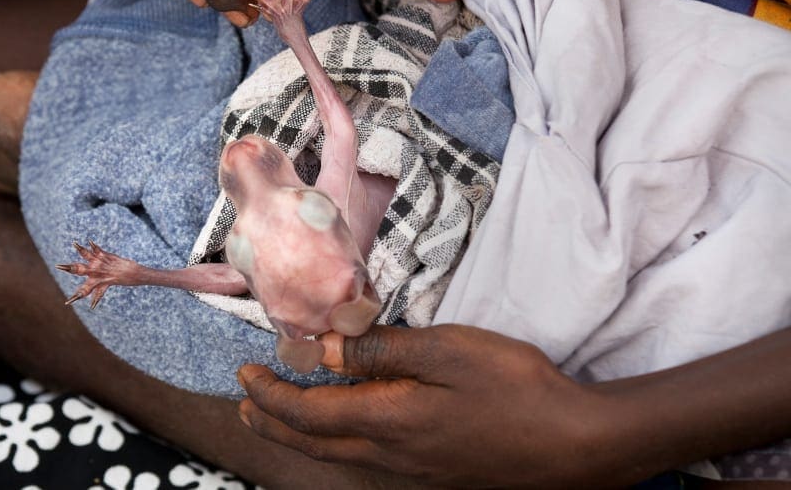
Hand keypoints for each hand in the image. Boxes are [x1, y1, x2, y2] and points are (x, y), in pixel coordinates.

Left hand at [237, 325, 612, 486]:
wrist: (575, 444)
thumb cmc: (513, 387)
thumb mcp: (445, 351)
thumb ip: (380, 350)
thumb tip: (321, 348)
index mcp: (387, 420)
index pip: (308, 413)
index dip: (271, 395)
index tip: (246, 372)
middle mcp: (391, 454)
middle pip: (314, 444)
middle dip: (272, 423)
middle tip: (246, 402)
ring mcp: (415, 469)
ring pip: (338, 456)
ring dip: (300, 435)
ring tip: (279, 418)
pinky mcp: (436, 473)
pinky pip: (367, 459)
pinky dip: (335, 442)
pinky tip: (346, 430)